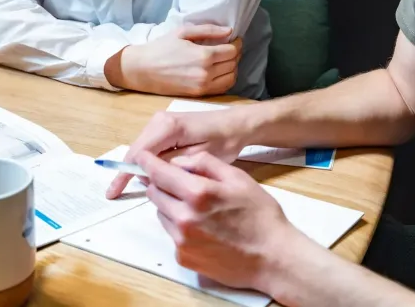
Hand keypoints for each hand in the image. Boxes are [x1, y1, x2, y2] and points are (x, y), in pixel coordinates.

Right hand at [105, 106, 250, 197]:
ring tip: (156, 185)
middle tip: (141, 194)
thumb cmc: (223, 142)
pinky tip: (158, 175)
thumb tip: (148, 175)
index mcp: (167, 127)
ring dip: (144, 169)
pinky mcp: (165, 125)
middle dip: (134, 173)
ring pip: (142, 150)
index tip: (114, 193)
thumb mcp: (199, 159)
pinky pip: (150, 147)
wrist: (237, 125)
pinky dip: (151, 162)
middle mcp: (159, 121)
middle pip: (136, 152)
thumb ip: (171, 166)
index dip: (125, 174)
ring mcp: (161, 121)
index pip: (138, 154)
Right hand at [112, 25, 242, 96]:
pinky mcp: (199, 95)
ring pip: (231, 78)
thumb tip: (229, 31)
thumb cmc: (161, 48)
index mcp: (204, 56)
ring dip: (233, 68)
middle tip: (230, 47)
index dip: (237, 44)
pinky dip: (226, 80)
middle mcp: (206, 73)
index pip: (232, 51)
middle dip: (235, 54)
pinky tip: (220, 72)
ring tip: (225, 60)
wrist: (142, 70)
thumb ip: (208, 30)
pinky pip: (222, 89)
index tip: (234, 39)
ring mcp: (203, 86)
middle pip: (234, 64)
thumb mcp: (183, 32)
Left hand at [137, 151, 297, 290]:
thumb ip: (205, 164)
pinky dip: (179, 226)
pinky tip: (203, 227)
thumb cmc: (260, 216)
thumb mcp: (238, 178)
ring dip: (171, 205)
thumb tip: (178, 161)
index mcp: (197, 194)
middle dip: (163, 183)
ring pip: (161, 212)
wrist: (272, 257)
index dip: (148, 162)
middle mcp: (184, 218)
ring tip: (199, 207)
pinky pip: (171, 233)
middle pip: (155, 192)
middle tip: (182, 182)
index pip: (159, 173)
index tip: (142, 157)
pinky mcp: (183, 257)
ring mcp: (181, 240)